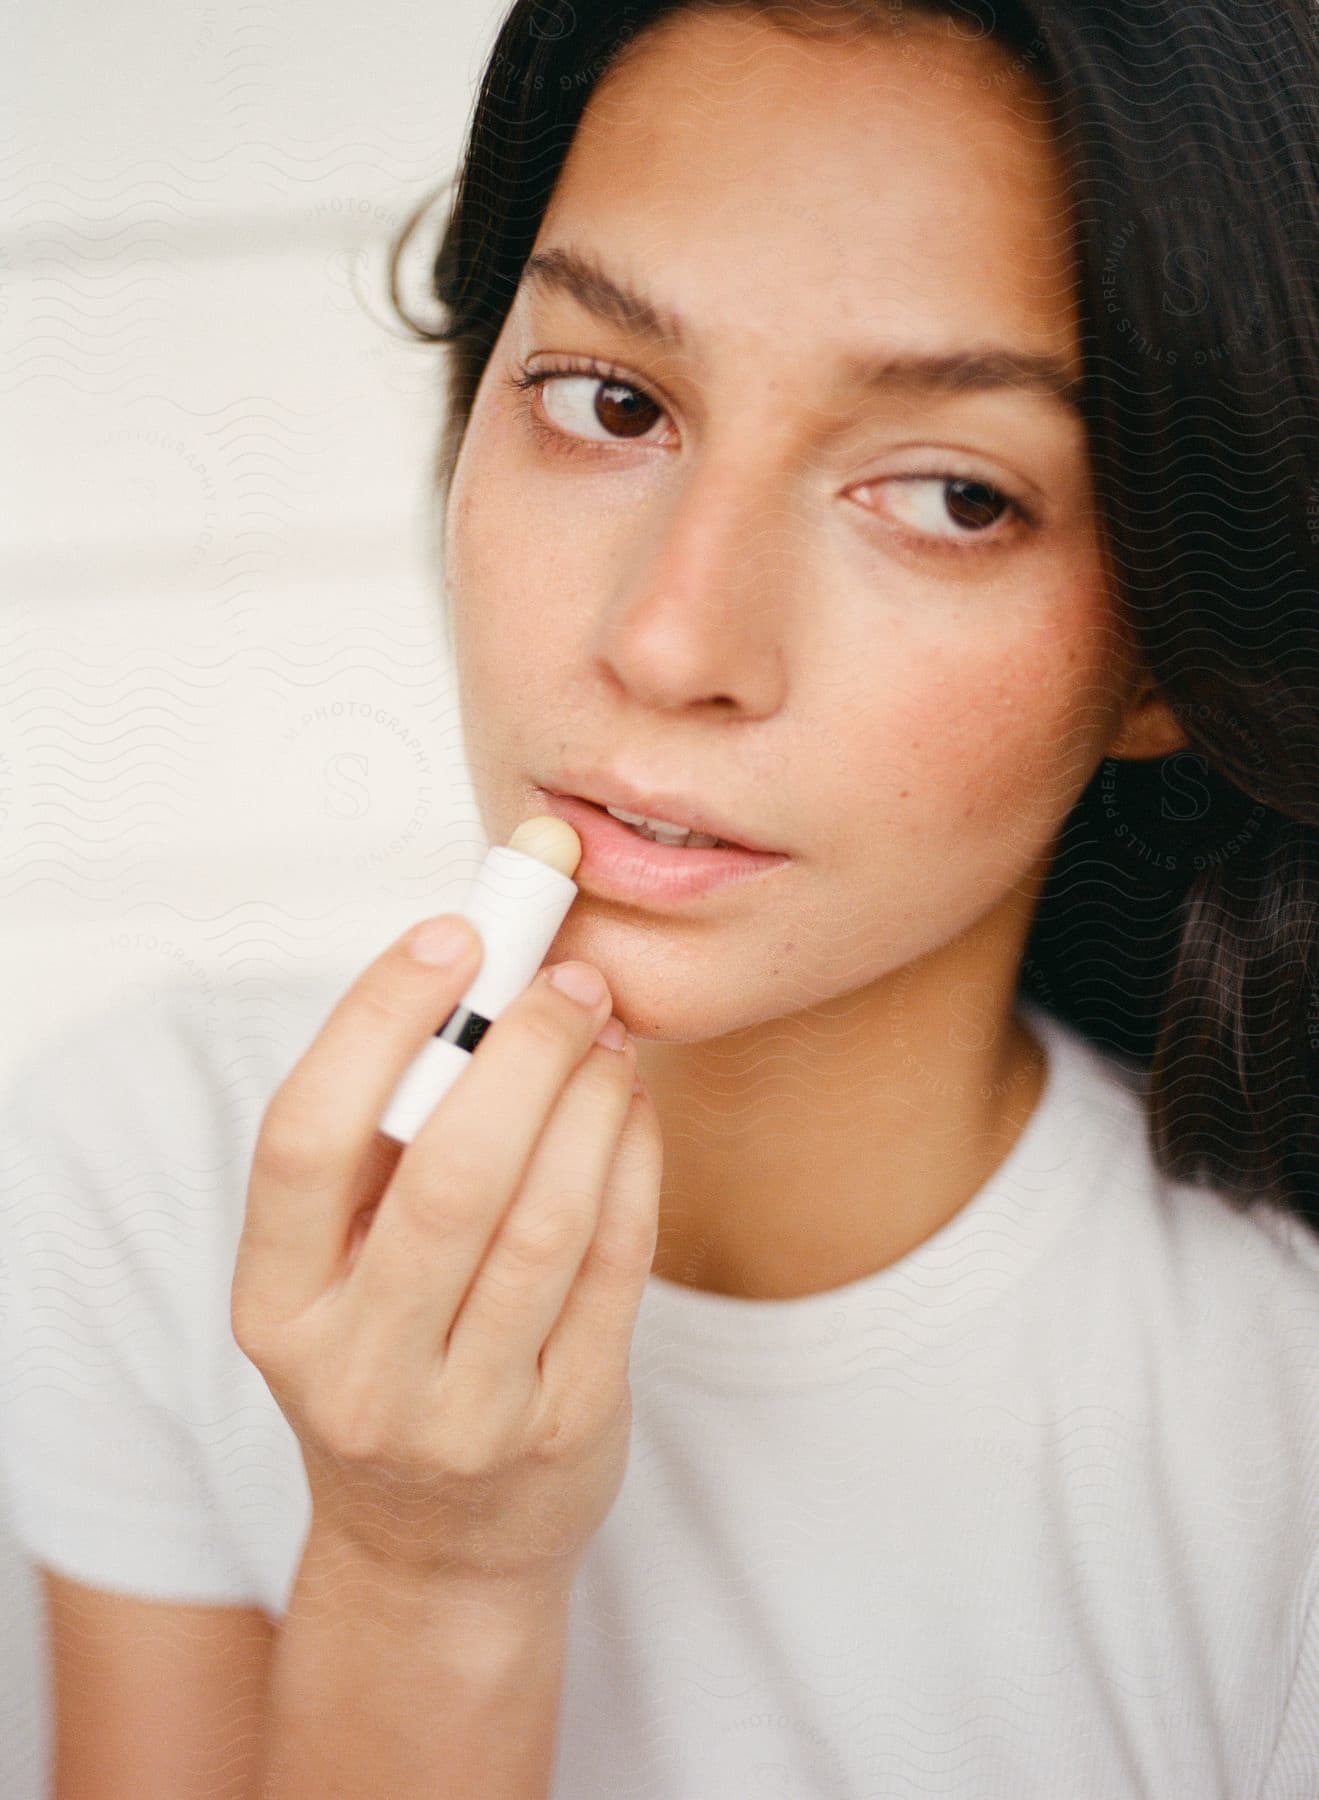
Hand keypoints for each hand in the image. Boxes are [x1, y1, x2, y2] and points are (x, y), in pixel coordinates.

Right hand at [231, 915, 662, 1603]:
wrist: (435, 1551)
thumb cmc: (387, 1362)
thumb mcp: (335, 1275)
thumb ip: (377, 1149)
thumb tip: (474, 988)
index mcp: (275, 1306)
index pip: (303, 1139)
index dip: (377, 1021)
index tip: (451, 935)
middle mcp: (358, 1368)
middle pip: (448, 1175)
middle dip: (522, 1051)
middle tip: (566, 980)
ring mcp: (467, 1412)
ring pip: (546, 1219)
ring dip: (590, 1099)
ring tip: (607, 1035)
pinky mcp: (565, 1424)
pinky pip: (615, 1266)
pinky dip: (634, 1162)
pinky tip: (633, 1107)